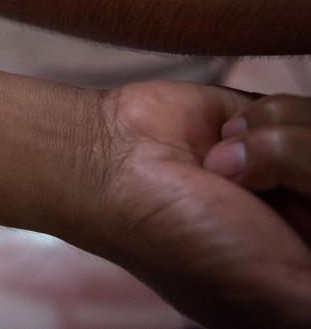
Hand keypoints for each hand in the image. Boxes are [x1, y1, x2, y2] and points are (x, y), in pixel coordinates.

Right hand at [82, 82, 310, 327]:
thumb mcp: (283, 297)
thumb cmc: (183, 240)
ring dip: (283, 147)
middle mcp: (309, 222)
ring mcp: (297, 171)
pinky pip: (309, 109)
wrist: (114, 162)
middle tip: (258, 191)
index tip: (294, 210)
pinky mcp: (277, 124)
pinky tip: (227, 141)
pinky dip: (269, 120)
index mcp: (308, 271)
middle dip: (306, 173)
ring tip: (229, 165)